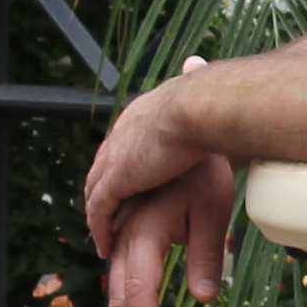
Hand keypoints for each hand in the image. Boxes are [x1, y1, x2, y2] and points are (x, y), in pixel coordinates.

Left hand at [79, 68, 210, 250]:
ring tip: (105, 237)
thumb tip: (197, 61)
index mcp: (140, 116)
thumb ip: (193, 86)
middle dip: (104, 193)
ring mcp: (115, 157)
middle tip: (110, 216)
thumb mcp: (195, 95)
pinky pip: (99, 210)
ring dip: (99, 216)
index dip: (122, 168)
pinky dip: (99, 228)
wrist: (197, 108)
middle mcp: (121, 135)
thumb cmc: (210, 104)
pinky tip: (104, 244)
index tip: (128, 187)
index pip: (122, 146)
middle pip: (103, 170)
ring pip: (96, 192)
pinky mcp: (116, 179)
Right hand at [99, 160, 237, 306]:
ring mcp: (121, 235)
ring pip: (118, 292)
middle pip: (120, 301)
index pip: (136, 295)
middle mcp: (124, 238)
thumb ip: (206, 256)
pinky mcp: (126, 233)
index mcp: (143, 235)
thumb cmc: (201, 172)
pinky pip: (122, 276)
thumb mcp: (212, 211)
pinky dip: (135, 303)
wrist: (183, 130)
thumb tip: (205, 300)